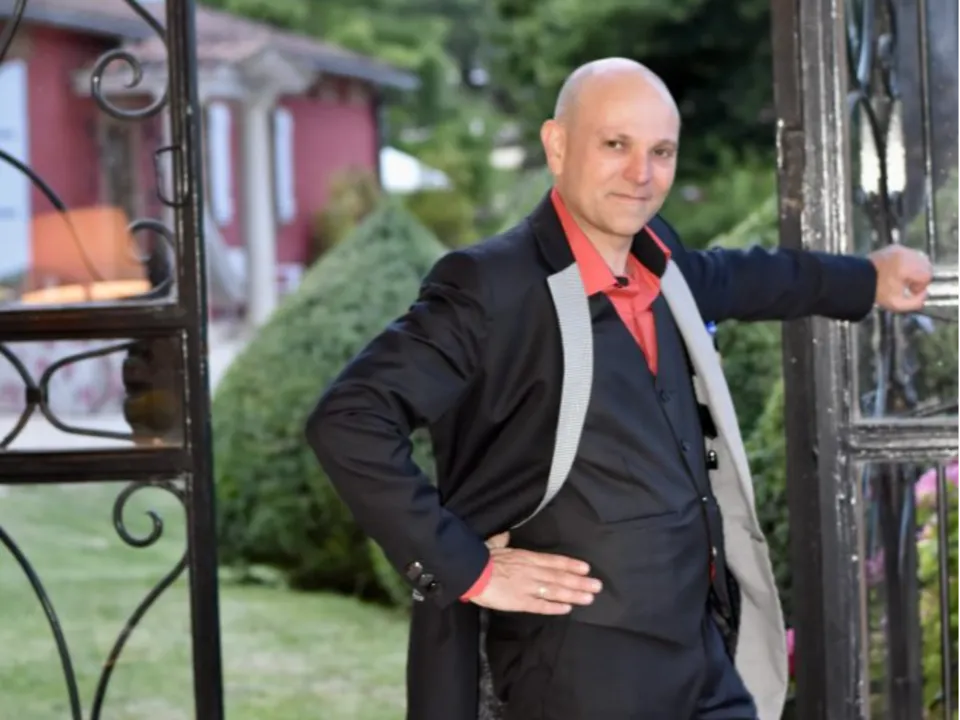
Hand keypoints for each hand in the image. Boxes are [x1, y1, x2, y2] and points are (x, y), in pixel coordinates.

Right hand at [470, 531, 601, 614]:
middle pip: (560, 577)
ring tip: (589, 598)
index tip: (586, 568)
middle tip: (597, 586)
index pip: (554, 561)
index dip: (571, 565)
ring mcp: (527, 587)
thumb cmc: (482, 557)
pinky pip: (540, 606)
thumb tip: (505, 534)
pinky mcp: (519, 602)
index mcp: (527, 557)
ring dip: (573, 594)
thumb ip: (503, 540)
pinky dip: (554, 607)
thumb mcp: (495, 544)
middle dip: (580, 582)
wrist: (471, 572)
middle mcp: (532, 572)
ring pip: (555, 591)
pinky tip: (567, 609)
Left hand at [869, 245, 932, 312]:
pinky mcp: (892, 248)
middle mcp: (904, 255)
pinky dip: (906, 263)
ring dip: (914, 269)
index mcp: (907, 267)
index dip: (921, 285)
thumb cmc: (875, 292)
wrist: (856, 280)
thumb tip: (923, 294)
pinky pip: (908, 255)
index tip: (911, 291)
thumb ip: (916, 303)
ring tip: (901, 279)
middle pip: (925, 265)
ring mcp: (898, 250)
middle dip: (919, 276)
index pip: (927, 275)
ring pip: (918, 259)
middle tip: (908, 286)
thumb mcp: (897, 304)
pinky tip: (896, 272)